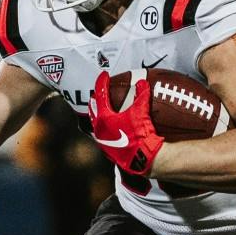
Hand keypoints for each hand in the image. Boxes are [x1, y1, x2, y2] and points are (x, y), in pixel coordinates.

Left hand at [88, 71, 163, 189]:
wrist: (142, 159)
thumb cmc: (139, 135)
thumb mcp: (141, 112)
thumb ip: (141, 95)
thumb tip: (143, 83)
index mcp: (104, 118)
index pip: (100, 95)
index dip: (102, 83)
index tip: (104, 75)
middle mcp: (99, 130)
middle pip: (93, 110)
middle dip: (95, 101)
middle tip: (99, 94)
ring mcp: (103, 142)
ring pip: (96, 125)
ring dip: (99, 116)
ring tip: (104, 111)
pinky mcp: (109, 151)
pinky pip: (104, 136)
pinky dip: (106, 129)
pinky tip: (113, 130)